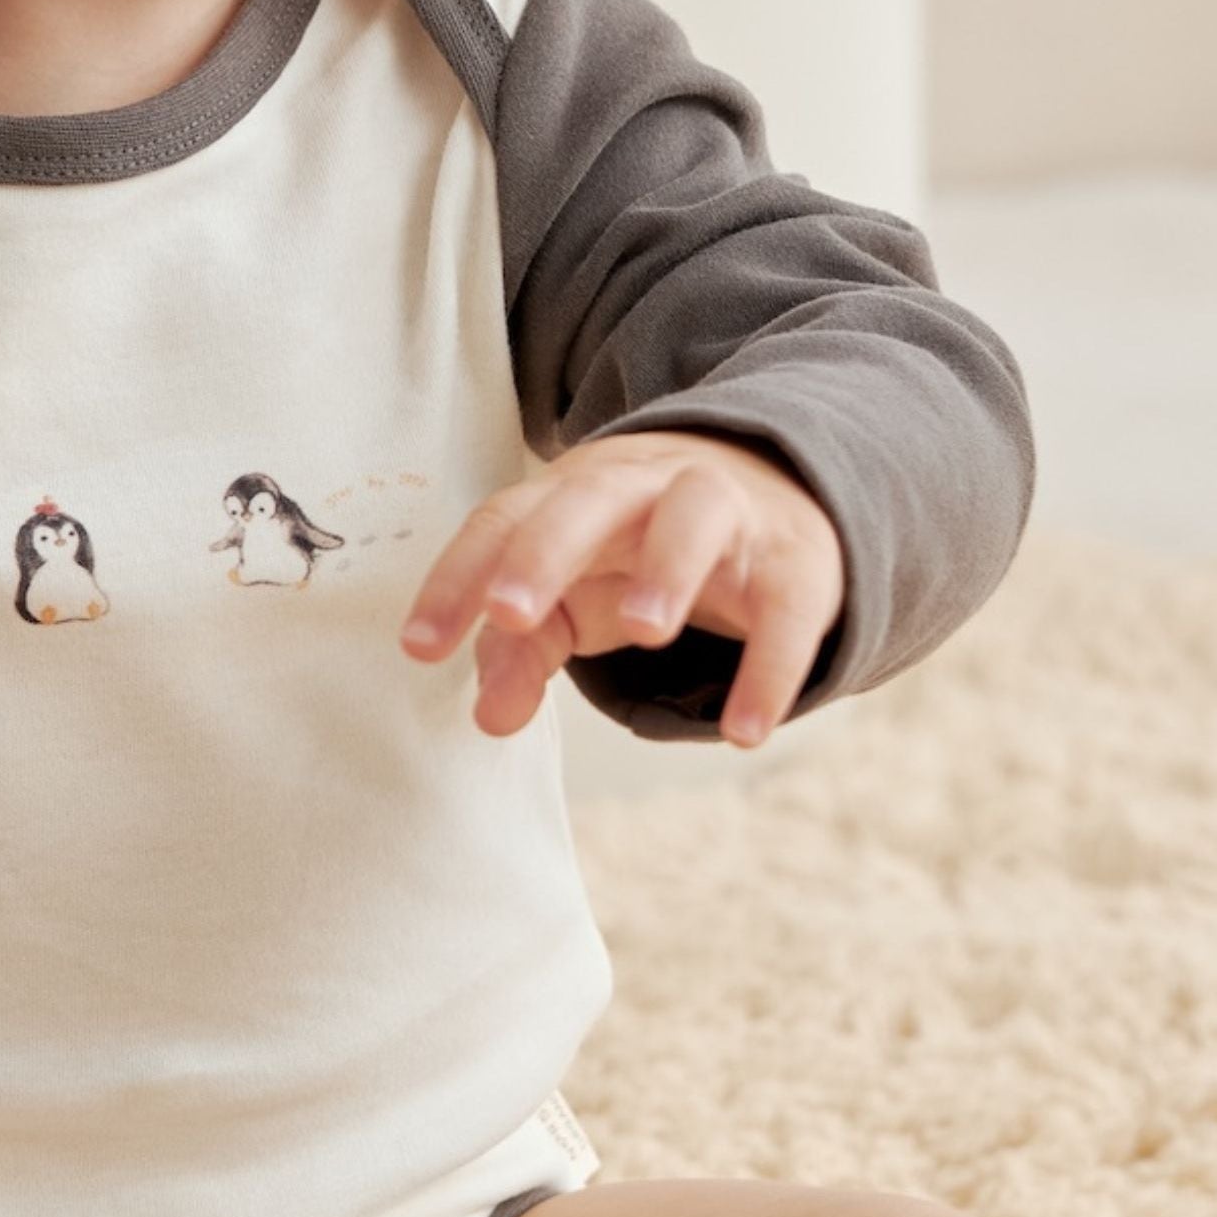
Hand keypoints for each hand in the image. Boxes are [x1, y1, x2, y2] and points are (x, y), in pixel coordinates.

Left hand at [397, 429, 845, 747]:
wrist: (776, 485)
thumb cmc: (641, 550)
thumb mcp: (577, 597)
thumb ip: (523, 650)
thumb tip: (488, 717)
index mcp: (571, 492)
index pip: (503, 519)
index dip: (458, 578)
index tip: (420, 646)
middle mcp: (642, 485)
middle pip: (588, 498)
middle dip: (545, 552)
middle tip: (509, 615)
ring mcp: (726, 510)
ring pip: (694, 516)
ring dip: (668, 569)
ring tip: (646, 634)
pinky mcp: (797, 558)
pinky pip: (787, 606)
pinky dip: (770, 665)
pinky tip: (743, 732)